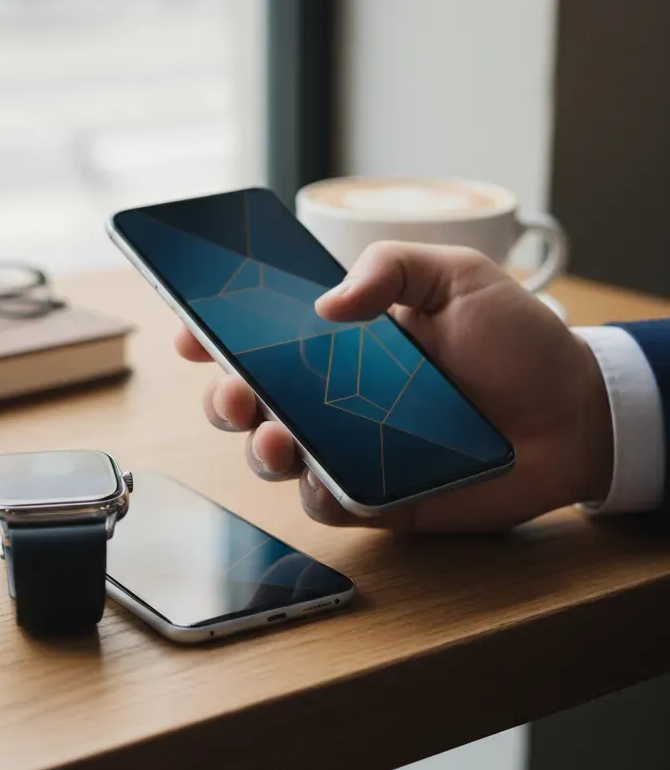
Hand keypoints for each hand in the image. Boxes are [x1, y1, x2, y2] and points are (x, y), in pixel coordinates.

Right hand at [176, 242, 612, 531]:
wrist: (575, 414)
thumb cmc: (518, 341)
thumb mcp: (457, 276)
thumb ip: (391, 267)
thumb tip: (325, 304)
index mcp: (346, 338)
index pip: (265, 334)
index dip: (218, 332)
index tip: (194, 329)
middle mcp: (338, 392)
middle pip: (254, 397)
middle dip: (224, 393)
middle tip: (233, 388)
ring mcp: (354, 445)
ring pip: (277, 452)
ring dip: (260, 444)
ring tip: (275, 434)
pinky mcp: (379, 496)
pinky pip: (326, 501)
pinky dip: (313, 492)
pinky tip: (319, 476)